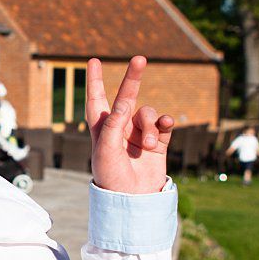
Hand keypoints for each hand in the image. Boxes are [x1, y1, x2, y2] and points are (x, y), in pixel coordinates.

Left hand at [86, 56, 173, 194]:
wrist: (133, 201)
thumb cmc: (111, 177)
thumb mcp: (106, 151)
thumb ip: (113, 124)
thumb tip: (124, 102)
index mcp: (102, 129)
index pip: (96, 100)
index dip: (94, 81)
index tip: (93, 61)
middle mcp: (120, 129)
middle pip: (127, 96)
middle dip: (132, 78)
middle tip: (140, 58)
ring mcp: (139, 135)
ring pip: (147, 113)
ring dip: (148, 125)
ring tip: (145, 144)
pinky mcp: (157, 143)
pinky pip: (163, 124)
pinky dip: (164, 123)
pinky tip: (165, 126)